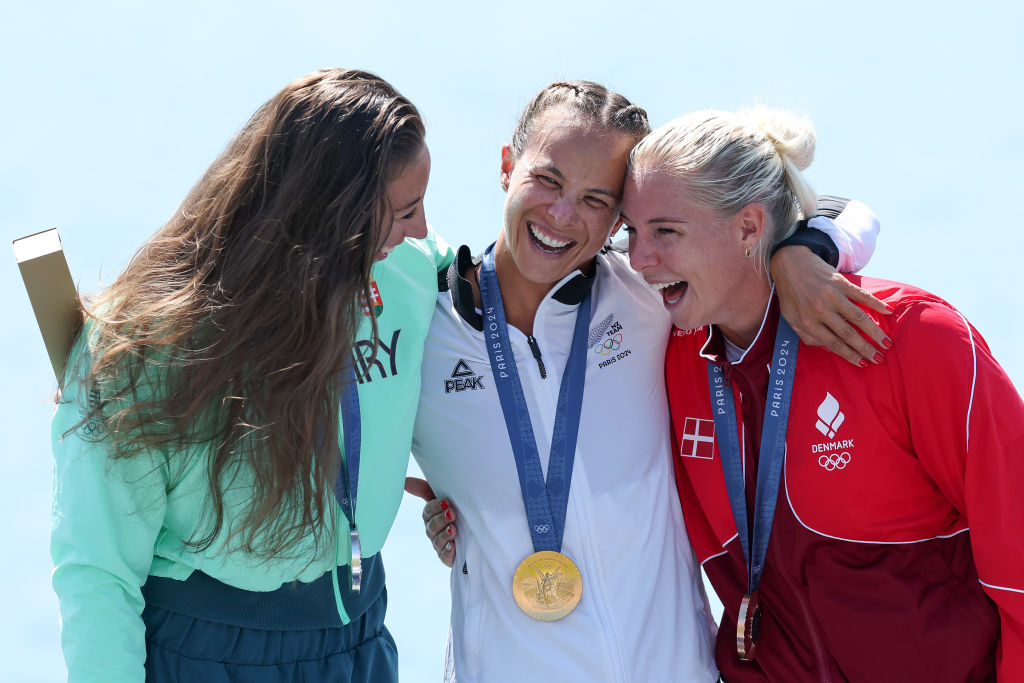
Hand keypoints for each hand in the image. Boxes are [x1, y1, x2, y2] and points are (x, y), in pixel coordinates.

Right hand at [404, 477, 456, 567]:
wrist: (478, 531)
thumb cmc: (459, 510)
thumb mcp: (448, 497)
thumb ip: (426, 489)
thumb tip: (405, 481)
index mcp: (432, 516)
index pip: (428, 511)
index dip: (435, 507)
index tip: (446, 502)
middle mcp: (434, 530)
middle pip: (432, 526)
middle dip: (441, 520)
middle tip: (452, 514)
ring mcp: (440, 544)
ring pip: (437, 540)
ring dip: (445, 535)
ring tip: (454, 530)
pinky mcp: (448, 557)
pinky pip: (445, 556)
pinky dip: (448, 551)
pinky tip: (453, 546)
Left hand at [770, 246, 891, 366]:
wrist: (789, 263)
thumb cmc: (790, 294)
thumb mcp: (790, 317)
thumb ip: (805, 334)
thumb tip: (825, 347)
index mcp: (807, 321)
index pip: (832, 343)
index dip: (849, 355)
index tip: (863, 363)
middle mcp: (820, 310)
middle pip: (848, 334)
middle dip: (866, 349)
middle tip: (880, 358)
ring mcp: (832, 295)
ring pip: (859, 318)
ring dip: (875, 332)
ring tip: (887, 343)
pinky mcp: (840, 282)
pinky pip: (862, 296)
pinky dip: (876, 304)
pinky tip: (887, 312)